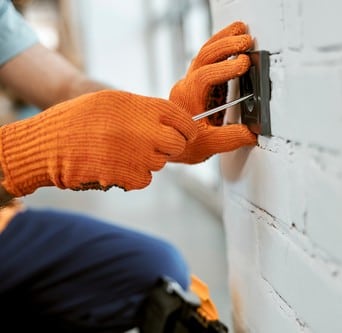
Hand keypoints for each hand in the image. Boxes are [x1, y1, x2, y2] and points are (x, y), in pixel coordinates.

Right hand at [0, 90, 196, 195]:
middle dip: (171, 146)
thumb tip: (173, 123)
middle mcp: (143, 130)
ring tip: (121, 151)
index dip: (187, 128)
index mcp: (140, 107)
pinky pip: (145, 179)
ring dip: (148, 160)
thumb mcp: (113, 102)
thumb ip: (145, 111)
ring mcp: (137, 155)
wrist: (48, 144)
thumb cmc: (79, 119)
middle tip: (155, 145)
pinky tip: (115, 166)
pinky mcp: (128, 176)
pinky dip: (135, 176)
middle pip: (177, 144)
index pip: (182, 119)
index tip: (186, 133)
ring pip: (160, 163)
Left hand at [168, 21, 256, 163]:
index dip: (224, 68)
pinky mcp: (200, 83)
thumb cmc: (182, 145)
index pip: (204, 76)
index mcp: (188, 99)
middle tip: (246, 41)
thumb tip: (252, 132)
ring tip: (241, 29)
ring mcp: (192, 82)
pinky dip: (222, 47)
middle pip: (204, 57)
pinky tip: (233, 41)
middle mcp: (188, 86)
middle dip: (226, 46)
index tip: (243, 63)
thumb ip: (230, 138)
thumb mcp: (208, 146)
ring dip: (224, 40)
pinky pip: (209, 59)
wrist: (169, 143)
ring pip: (205, 54)